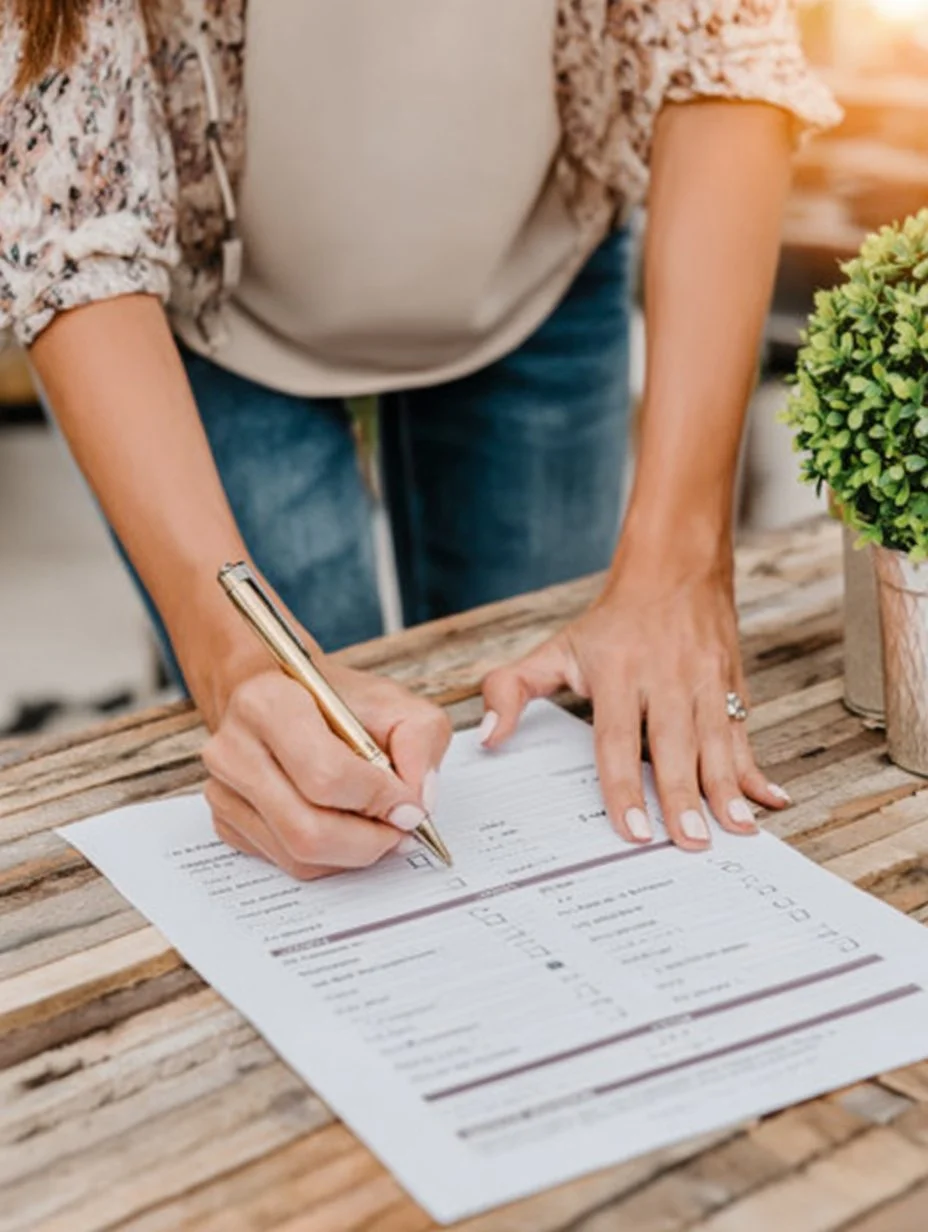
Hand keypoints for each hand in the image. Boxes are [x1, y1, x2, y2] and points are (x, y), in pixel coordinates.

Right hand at [198, 654, 451, 878]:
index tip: (410, 805)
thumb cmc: (336, 700)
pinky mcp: (225, 821)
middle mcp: (234, 749)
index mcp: (268, 704)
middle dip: (369, 840)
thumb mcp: (394, 700)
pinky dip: (328, 857)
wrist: (283, 694)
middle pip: (308, 829)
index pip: (326, 776)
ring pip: (298, 855)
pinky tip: (345, 827)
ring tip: (378, 828)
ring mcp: (223, 790)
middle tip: (400, 830)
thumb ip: (420, 740)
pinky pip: (286, 862)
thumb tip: (418, 800)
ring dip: (352, 852)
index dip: (379, 800)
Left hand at [480, 556, 788, 850]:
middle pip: (673, 746)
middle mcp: (663, 676)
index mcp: (617, 671)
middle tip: (691, 843)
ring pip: (716, 742)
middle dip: (683, 798)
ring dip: (726, 790)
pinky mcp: (732, 683)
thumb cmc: (611, 621)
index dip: (623, 787)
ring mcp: (703, 679)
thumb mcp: (556, 648)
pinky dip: (756, 768)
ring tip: (736, 831)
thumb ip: (511, 689)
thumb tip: (487, 737)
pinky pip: (744, 732)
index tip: (632, 831)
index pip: (617, 739)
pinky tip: (768, 799)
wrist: (674, 566)